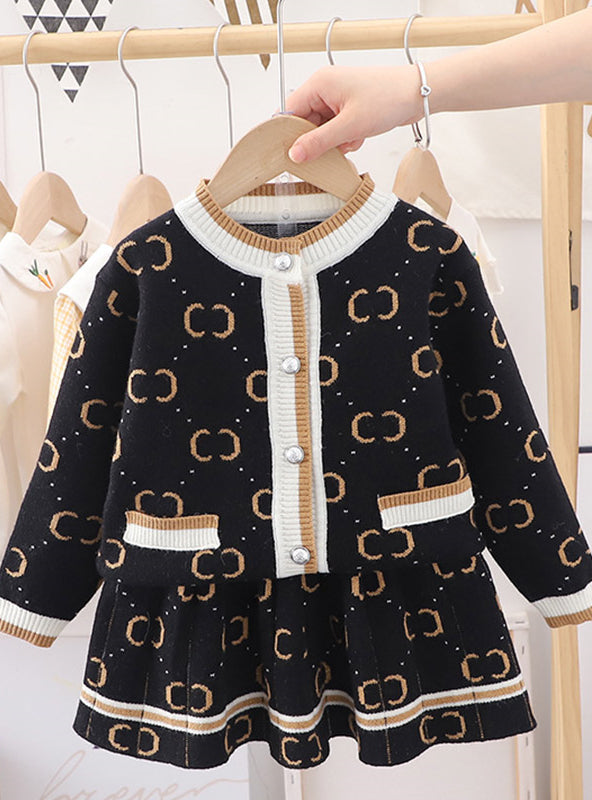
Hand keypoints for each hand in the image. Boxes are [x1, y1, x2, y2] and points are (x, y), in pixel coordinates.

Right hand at [285, 64, 423, 163]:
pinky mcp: (348, 108)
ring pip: (322, 129)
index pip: (290, 112)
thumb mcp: (349, 126)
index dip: (290, 135)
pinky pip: (336, 129)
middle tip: (332, 149)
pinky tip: (358, 137)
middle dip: (318, 140)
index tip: (293, 155)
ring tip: (352, 139)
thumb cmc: (387, 99)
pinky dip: (345, 138)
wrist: (417, 94)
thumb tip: (294, 154)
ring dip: (334, 142)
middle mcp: (325, 88)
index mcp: (319, 84)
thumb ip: (319, 142)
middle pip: (306, 123)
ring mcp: (337, 98)